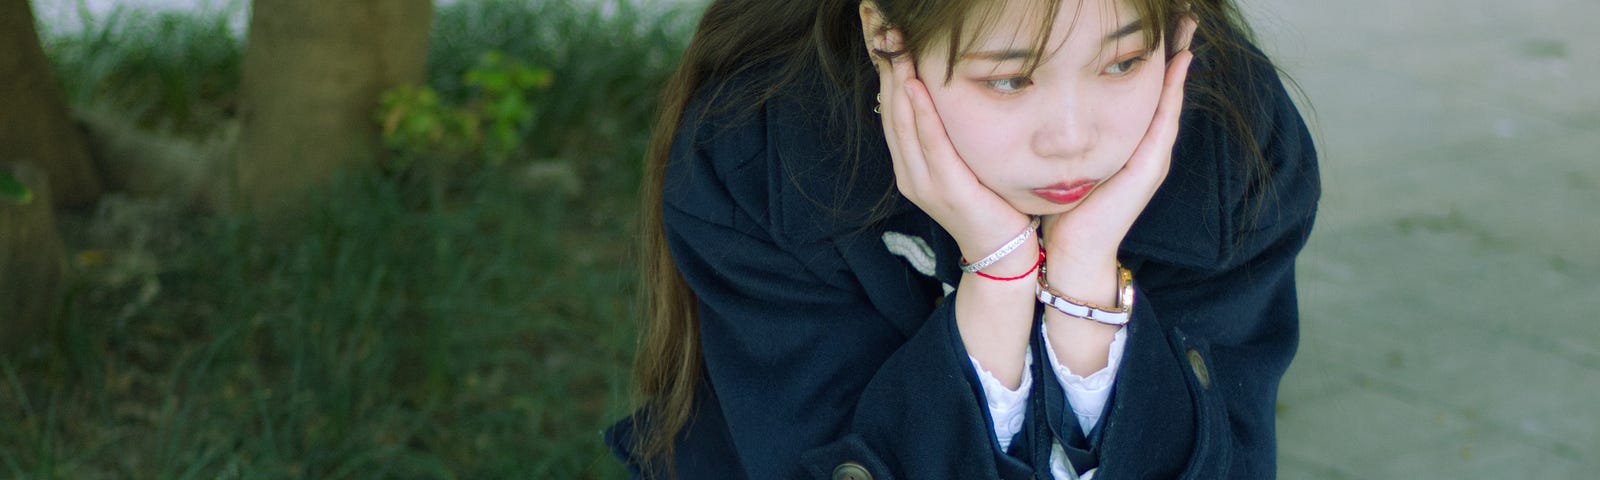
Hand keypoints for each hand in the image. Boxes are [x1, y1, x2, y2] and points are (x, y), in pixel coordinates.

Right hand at [871, 30, 1033, 265]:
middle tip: (880, 23)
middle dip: (885, 63)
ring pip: (903, 121)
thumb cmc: (990, 203)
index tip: (882, 30)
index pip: (891, 105)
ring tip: (894, 44)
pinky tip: (916, 85)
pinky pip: (930, 144)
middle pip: (890, 107)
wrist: (1003, 253)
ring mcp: (923, 182)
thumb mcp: (965, 161)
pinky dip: (922, 114)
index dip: (885, 66)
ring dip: (897, 79)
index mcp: (910, 163)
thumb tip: (948, 90)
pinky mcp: (945, 190)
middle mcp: (909, 171)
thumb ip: (951, 133)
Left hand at [1040, 22, 1196, 266]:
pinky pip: (1163, 124)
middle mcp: (1145, 149)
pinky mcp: (1149, 169)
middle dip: (1174, 53)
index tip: (1159, 27)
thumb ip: (1068, 140)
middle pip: (1165, 92)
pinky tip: (1176, 67)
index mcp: (1126, 146)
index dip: (1153, 61)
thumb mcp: (1068, 164)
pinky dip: (1171, 95)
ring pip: (1169, 101)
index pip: (1144, 94)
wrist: (1073, 254)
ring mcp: (1151, 158)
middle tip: (1184, 17)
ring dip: (1179, 66)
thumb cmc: (1066, 211)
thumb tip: (1048, 104)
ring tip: (1185, 31)